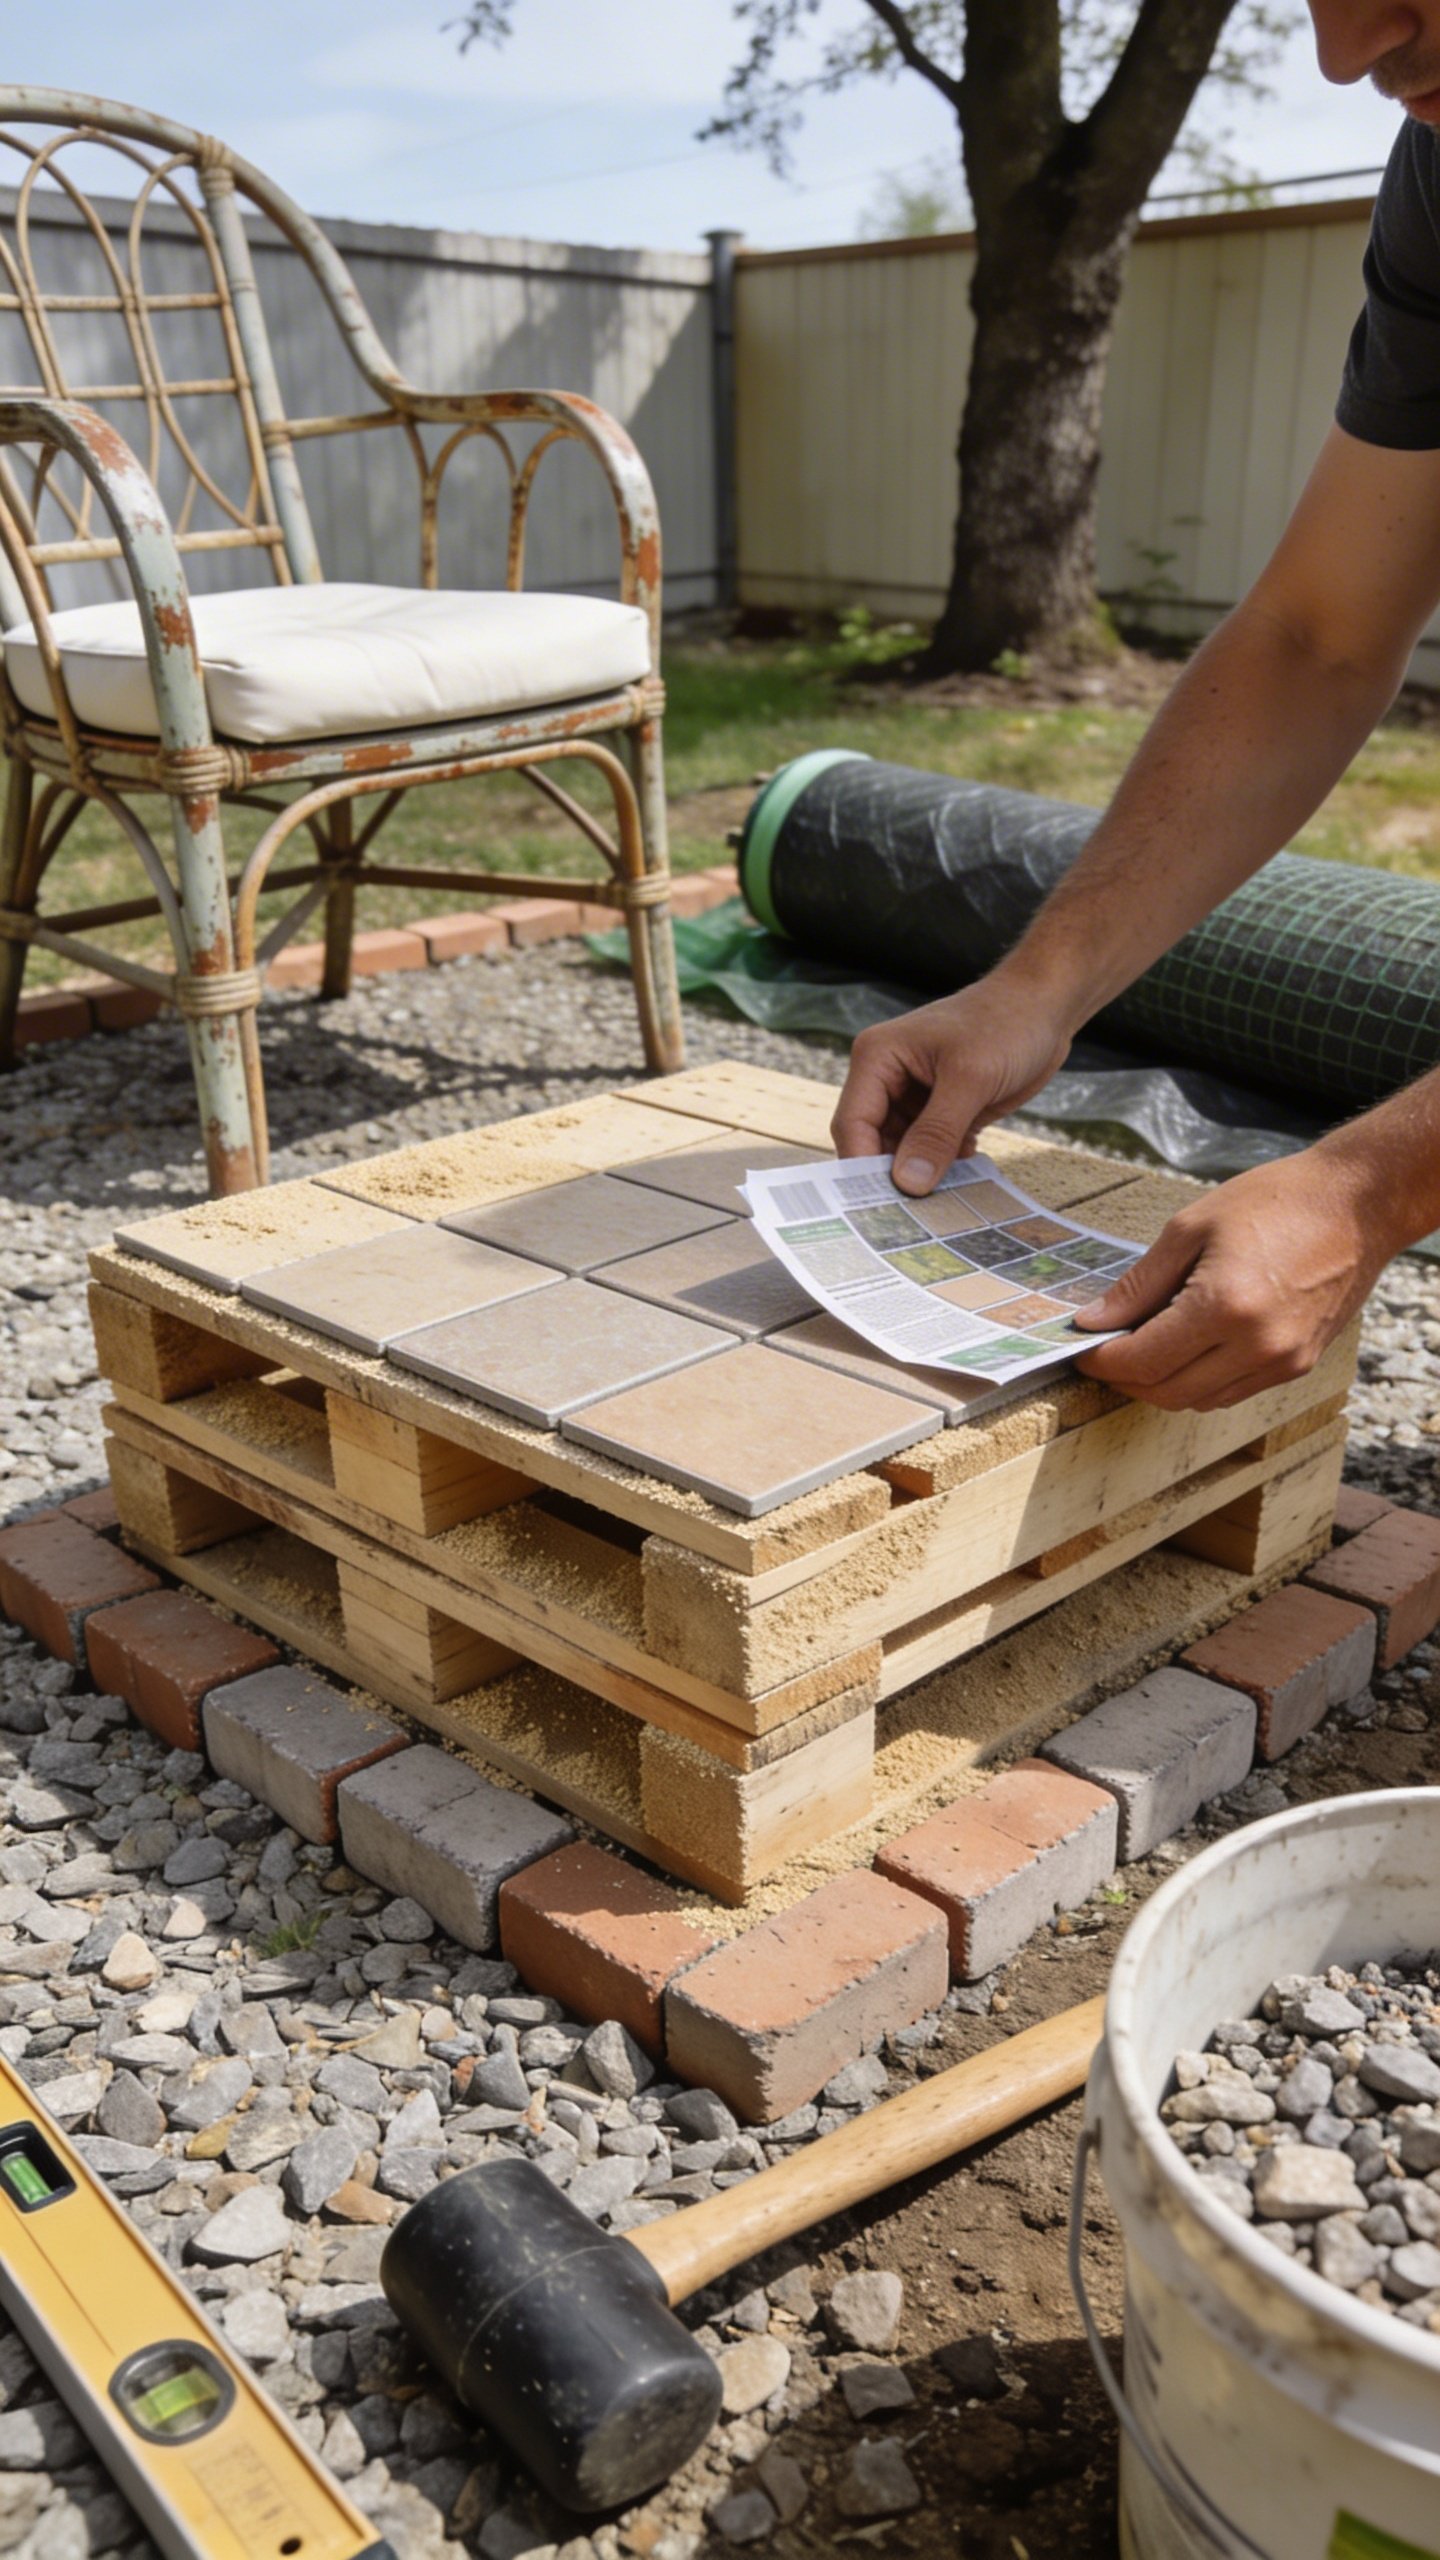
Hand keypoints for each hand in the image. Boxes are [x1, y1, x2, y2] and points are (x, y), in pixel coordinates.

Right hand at [831, 974, 1072, 1191]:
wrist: (1045, 1008)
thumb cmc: (1005, 1023)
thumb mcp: (971, 1079)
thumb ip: (937, 1133)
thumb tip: (908, 1184)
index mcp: (878, 1058)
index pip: (854, 1123)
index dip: (863, 1166)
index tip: (881, 1207)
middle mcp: (888, 1078)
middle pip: (873, 1142)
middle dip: (892, 1176)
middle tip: (912, 1218)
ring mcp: (914, 1096)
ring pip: (902, 1152)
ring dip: (921, 1175)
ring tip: (941, 1203)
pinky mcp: (941, 1110)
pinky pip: (930, 1150)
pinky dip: (943, 1167)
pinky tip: (963, 1180)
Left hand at [1070, 1152, 1382, 1410]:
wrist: (1357, 1205)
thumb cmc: (1274, 1201)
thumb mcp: (1191, 1228)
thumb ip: (1139, 1284)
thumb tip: (1094, 1322)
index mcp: (1224, 1306)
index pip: (1142, 1360)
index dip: (1102, 1361)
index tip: (1081, 1348)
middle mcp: (1256, 1345)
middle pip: (1167, 1392)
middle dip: (1126, 1379)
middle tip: (1105, 1353)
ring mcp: (1282, 1362)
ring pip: (1199, 1402)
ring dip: (1162, 1385)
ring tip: (1143, 1350)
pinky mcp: (1299, 1365)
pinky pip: (1233, 1393)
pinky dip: (1200, 1382)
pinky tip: (1187, 1350)